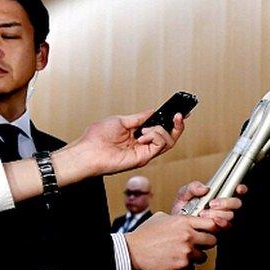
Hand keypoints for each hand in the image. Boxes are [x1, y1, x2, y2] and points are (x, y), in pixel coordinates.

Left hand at [58, 110, 184, 179]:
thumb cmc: (97, 137)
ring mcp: (145, 152)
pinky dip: (155, 137)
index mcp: (138, 134)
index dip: (172, 120)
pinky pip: (160, 145)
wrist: (88, 152)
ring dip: (160, 130)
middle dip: (177, 124)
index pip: (161, 127)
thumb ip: (140, 117)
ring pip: (168, 140)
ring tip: (144, 130)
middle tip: (179, 115)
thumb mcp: (121, 120)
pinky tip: (143, 136)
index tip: (182, 111)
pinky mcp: (144, 158)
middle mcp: (143, 144)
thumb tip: (154, 111)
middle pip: (169, 135)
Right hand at [125, 212, 219, 269]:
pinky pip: (192, 267)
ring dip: (196, 256)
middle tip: (198, 244)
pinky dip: (186, 266)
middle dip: (206, 243)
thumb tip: (188, 220)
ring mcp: (186, 251)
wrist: (132, 252)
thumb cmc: (144, 235)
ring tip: (184, 254)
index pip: (212, 224)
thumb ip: (178, 219)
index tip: (210, 231)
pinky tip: (176, 260)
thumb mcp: (161, 218)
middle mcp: (188, 236)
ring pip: (203, 256)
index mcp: (184, 222)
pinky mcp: (182, 265)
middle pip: (212, 241)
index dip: (212, 228)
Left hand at [171, 181, 246, 229]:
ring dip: (219, 214)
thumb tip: (204, 188)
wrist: (176, 229)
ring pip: (231, 216)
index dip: (240, 189)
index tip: (238, 189)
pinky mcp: (219, 231)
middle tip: (212, 204)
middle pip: (236, 204)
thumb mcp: (184, 195)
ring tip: (204, 213)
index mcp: (218, 197)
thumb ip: (192, 187)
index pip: (235, 191)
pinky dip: (220, 224)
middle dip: (226, 203)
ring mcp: (222, 220)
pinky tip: (213, 222)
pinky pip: (226, 228)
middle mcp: (223, 209)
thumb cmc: (181, 212)